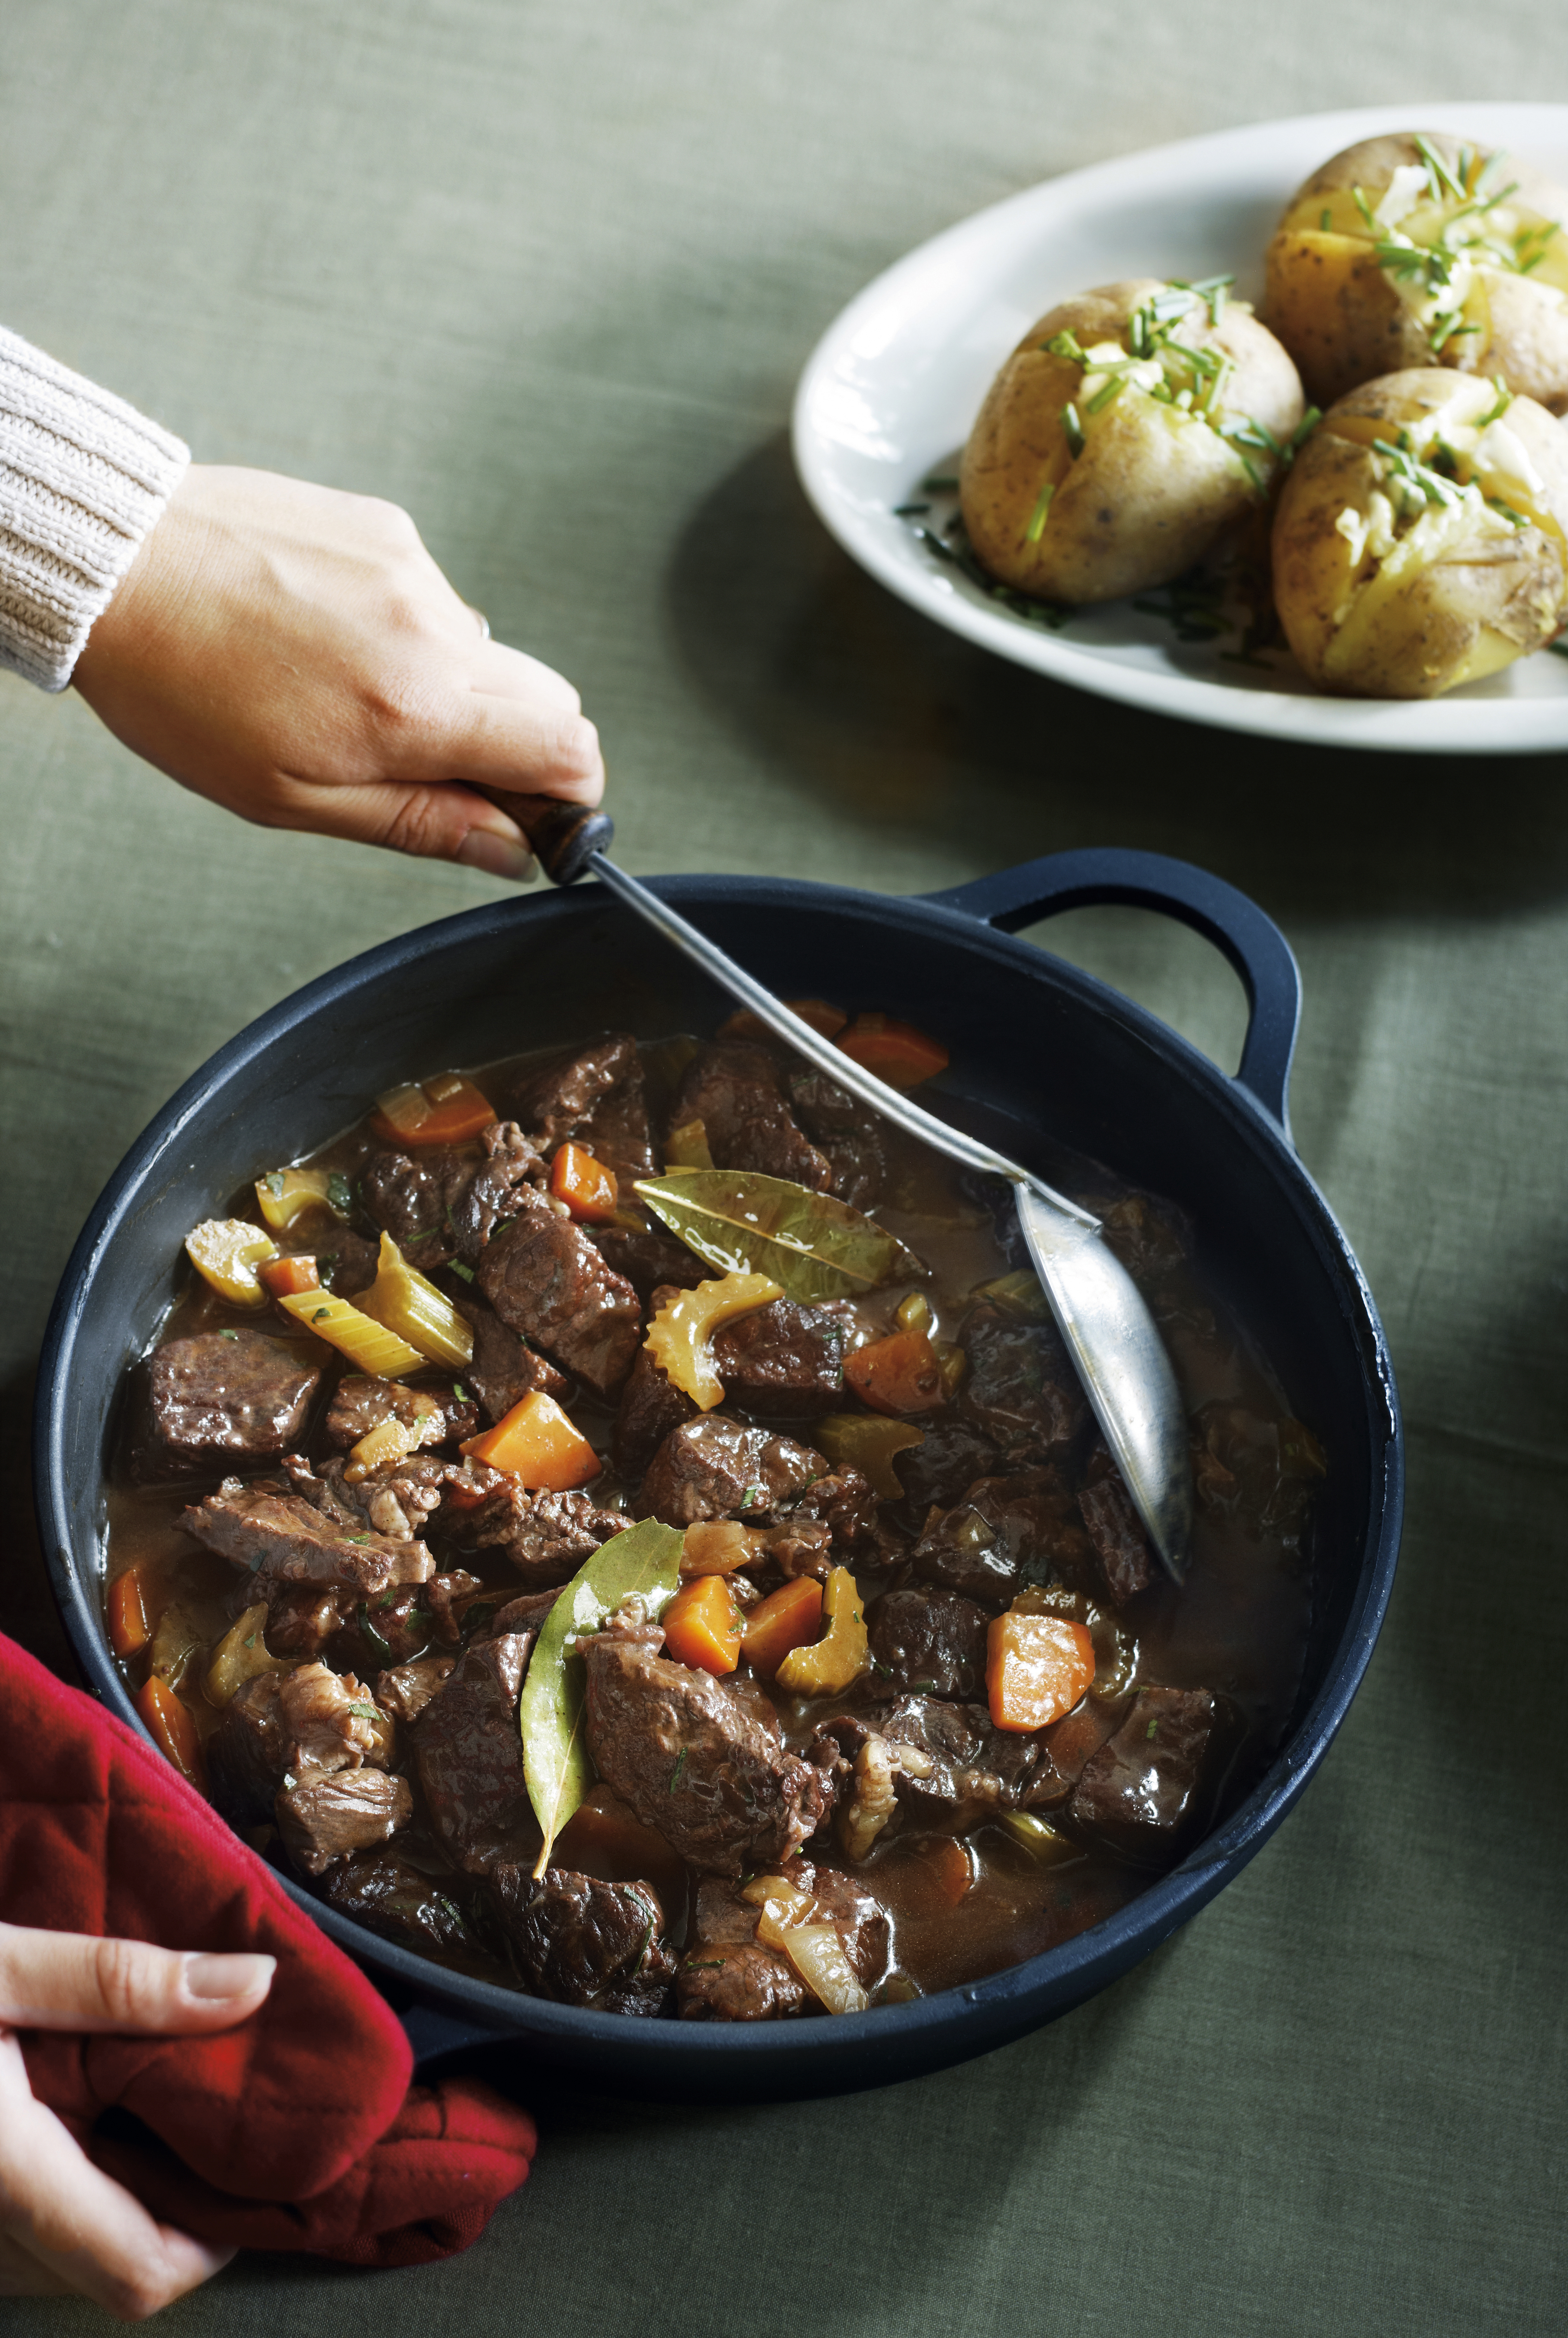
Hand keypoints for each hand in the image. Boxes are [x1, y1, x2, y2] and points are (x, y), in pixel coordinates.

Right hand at [0, 1924, 273, 2316]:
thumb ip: (117, 1981)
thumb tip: (253, 1988)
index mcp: (0, 2172)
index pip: (140, 2274)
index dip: (219, 2238)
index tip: (263, 2160)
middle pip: (104, 2273)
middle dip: (176, 2211)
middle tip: (222, 2118)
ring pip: (55, 2258)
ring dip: (113, 2199)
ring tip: (154, 2105)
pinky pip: (10, 2235)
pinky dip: (60, 2189)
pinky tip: (76, 2113)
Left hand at [73, 465, 603, 878]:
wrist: (116, 568)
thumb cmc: (182, 688)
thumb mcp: (295, 797)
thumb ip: (420, 824)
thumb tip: (508, 849)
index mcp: (415, 708)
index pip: (568, 748)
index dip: (569, 792)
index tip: (531, 814)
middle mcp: (431, 629)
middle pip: (551, 698)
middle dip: (517, 746)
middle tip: (439, 769)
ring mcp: (412, 568)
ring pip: (484, 651)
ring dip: (445, 687)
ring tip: (348, 692)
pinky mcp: (386, 527)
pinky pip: (432, 599)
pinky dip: (403, 632)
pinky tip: (328, 638)